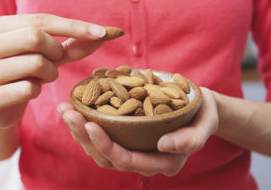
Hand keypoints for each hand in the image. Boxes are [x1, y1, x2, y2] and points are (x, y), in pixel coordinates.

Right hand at [0, 14, 105, 127]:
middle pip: (36, 37)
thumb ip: (70, 45)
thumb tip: (102, 35)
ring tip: (40, 77)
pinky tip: (28, 92)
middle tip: (54, 61)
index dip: (74, 26)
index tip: (102, 33)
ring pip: (36, 63)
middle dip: (56, 51)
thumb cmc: (23, 74)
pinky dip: (37, 90)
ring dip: (50, 73)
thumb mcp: (45, 56)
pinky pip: (29, 89)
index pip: (41, 20)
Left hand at [58, 87, 218, 175]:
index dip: (106, 145)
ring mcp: (134, 150)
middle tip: (68, 112)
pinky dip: (86, 125)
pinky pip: (103, 138)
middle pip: (107, 157)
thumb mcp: (205, 123)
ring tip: (65, 109)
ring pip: (100, 150)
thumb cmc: (202, 114)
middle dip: (84, 136)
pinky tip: (76, 108)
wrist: (199, 108)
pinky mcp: (127, 139)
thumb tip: (164, 145)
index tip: (89, 123)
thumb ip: (191, 139)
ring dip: (79, 131)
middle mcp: (145, 161)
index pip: (128, 160)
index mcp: (163, 162)